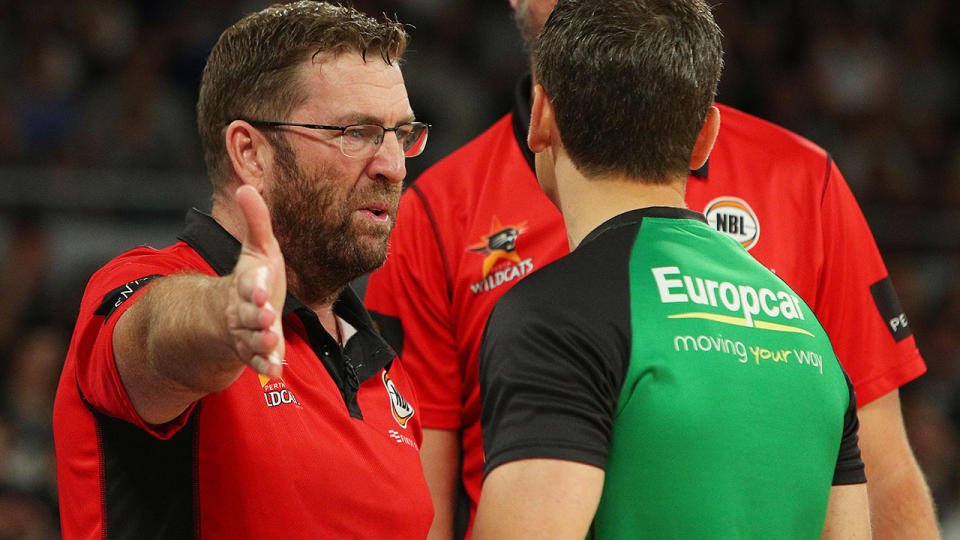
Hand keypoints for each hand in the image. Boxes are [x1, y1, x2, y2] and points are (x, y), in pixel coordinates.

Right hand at [226, 185, 286, 378]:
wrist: (236, 310)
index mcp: (247, 283)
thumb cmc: (254, 276)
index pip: (248, 284)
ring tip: (274, 344)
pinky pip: (259, 360)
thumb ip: (256, 221)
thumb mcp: (258, 249)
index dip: (253, 287)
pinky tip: (277, 372)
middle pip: (250, 314)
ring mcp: (248, 332)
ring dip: (263, 343)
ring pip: (253, 339)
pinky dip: (266, 366)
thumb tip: (246, 187)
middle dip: (258, 316)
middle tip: (268, 317)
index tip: (260, 288)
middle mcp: (244, 310)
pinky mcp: (256, 351)